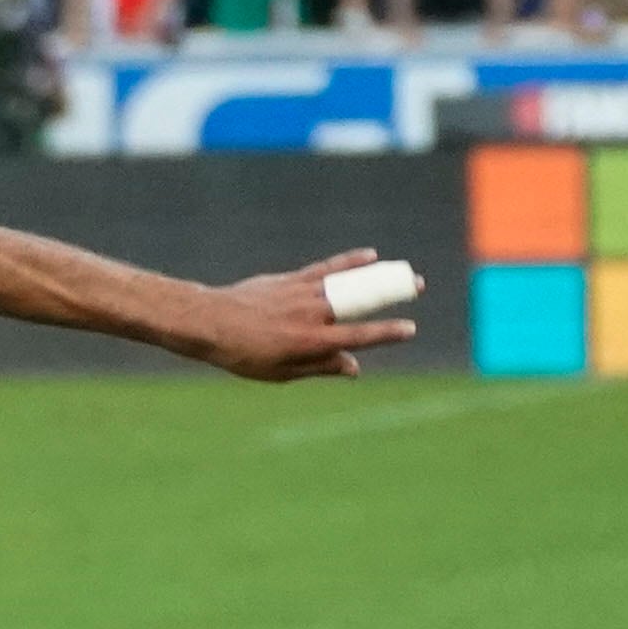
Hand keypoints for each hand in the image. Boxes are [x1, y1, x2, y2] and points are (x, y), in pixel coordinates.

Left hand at [179, 248, 419, 381]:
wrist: (210, 322)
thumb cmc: (242, 354)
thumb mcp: (280, 372)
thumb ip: (320, 368)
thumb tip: (355, 368)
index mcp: (311, 341)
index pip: (359, 336)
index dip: (386, 332)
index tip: (410, 328)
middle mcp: (312, 314)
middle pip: (360, 300)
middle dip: (392, 292)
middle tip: (418, 285)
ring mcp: (303, 293)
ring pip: (347, 281)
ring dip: (377, 274)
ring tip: (402, 270)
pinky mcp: (291, 279)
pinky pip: (326, 268)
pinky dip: (348, 262)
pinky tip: (369, 255)